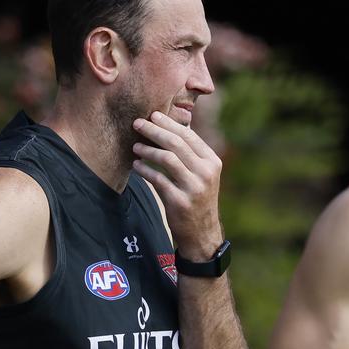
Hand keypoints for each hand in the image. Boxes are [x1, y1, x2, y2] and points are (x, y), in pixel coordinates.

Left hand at [132, 110, 223, 257]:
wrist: (202, 232)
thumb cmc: (198, 198)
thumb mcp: (203, 175)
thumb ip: (192, 153)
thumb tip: (174, 125)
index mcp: (212, 162)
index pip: (189, 135)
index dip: (169, 123)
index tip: (152, 115)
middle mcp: (206, 173)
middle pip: (176, 143)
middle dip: (154, 130)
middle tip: (137, 124)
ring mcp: (194, 188)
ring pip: (167, 159)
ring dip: (147, 150)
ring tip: (135, 147)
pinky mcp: (180, 201)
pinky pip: (157, 179)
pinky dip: (144, 170)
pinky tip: (136, 166)